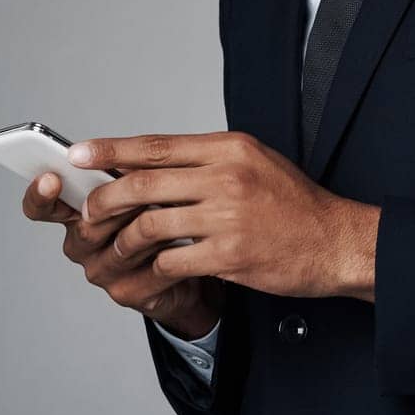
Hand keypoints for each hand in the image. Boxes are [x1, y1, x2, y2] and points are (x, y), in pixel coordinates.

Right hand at [20, 170, 223, 336]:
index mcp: (75, 211)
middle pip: (85, 227)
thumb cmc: (161, 213)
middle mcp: (81, 244)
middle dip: (116, 206)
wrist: (192, 258)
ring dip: (149, 225)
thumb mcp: (140, 184)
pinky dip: (170, 250)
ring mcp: (102, 271)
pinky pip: (149, 270)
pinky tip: (187, 237)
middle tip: (144, 187)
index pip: (41, 206)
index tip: (51, 178)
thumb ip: (123, 171)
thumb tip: (117, 152)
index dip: (40, 194)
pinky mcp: (129, 293)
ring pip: (120, 246)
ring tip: (175, 207)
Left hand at [70, 131, 378, 300]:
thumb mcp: (254, 162)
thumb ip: (208, 160)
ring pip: (150, 222)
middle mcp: (225, 176)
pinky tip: (154, 269)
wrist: (336, 241)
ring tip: (119, 247)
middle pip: (144, 182)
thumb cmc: (293, 203)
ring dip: (126, 238)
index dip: (111, 149)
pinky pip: (173, 259)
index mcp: (228, 148)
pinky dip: (155, 266)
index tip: (79, 153)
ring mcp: (227, 215)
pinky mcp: (230, 254)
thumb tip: (153, 161)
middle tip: (89, 210)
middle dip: (106, 198)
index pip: (156, 145)